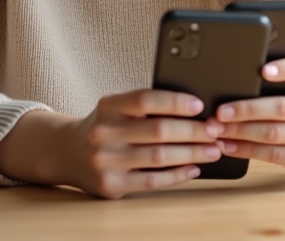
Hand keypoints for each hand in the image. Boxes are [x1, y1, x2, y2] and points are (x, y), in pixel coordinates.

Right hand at [0, 89, 223, 198]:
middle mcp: (103, 133)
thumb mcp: (116, 109)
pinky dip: (177, 175)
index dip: (174, 101)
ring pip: (158, 157)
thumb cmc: (106, 126)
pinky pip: (152, 181)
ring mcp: (105, 161)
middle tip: (216, 130)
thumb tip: (196, 109)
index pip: (145, 99)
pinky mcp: (111, 186)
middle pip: (157, 131)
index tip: (200, 105)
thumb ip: (145, 107)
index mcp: (107, 106)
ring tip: (213, 150)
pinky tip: (194, 168)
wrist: (68, 152)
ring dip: (192, 154)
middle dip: (193, 131)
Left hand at [210, 57, 284, 175]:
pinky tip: (229, 145)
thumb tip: (240, 79)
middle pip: (281, 108)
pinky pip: (272, 156)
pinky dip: (246, 150)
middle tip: (220, 111)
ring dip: (240, 132)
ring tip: (217, 129)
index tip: (263, 71)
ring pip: (273, 134)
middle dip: (246, 110)